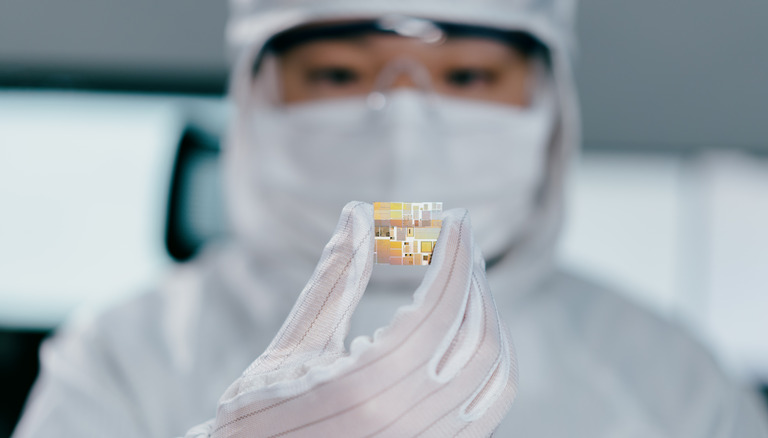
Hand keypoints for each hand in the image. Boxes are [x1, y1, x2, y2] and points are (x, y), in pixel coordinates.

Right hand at [188, 201, 517, 436]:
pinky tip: (468, 325)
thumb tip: (358, 213)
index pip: (432, 315)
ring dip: (487, 314)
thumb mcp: (290, 347)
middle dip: (473, 279)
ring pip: (492, 375)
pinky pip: (490, 406)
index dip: (452, 260)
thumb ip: (332, 281)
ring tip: (466, 276)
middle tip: (461, 240)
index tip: (456, 220)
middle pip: (472, 342)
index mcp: (355, 393)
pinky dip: (492, 358)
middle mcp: (397, 427)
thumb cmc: (263, 413)